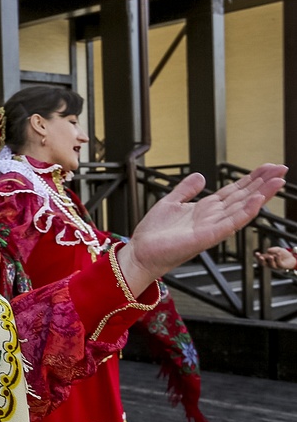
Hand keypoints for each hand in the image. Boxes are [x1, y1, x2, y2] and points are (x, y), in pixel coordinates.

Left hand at [116, 164, 288, 293]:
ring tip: (277, 182)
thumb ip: (185, 190)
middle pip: (242, 197)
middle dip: (262, 183)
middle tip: (281, 169)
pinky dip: (244, 213)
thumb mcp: (170, 203)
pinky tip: (257, 201)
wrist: (139, 254)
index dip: (251, 179)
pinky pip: (229, 224)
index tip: (267, 167)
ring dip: (260, 195)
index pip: (233, 191)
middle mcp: (211, 218)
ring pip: (241, 208)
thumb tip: (199, 176)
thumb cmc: (153, 235)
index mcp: (204, 210)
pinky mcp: (205, 238)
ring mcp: (211, 228)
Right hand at [255, 245, 296, 270]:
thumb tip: (268, 250)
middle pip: (263, 264)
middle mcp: (269, 264)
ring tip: (271, 256)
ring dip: (270, 261)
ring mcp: (275, 266)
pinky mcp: (281, 267)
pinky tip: (278, 254)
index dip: (257, 256)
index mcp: (266, 260)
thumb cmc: (282, 254)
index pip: (260, 259)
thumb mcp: (277, 249)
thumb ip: (273, 249)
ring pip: (271, 265)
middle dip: (261, 261)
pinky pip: (279, 263)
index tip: (256, 253)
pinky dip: (278, 259)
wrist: (291, 258)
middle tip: (261, 257)